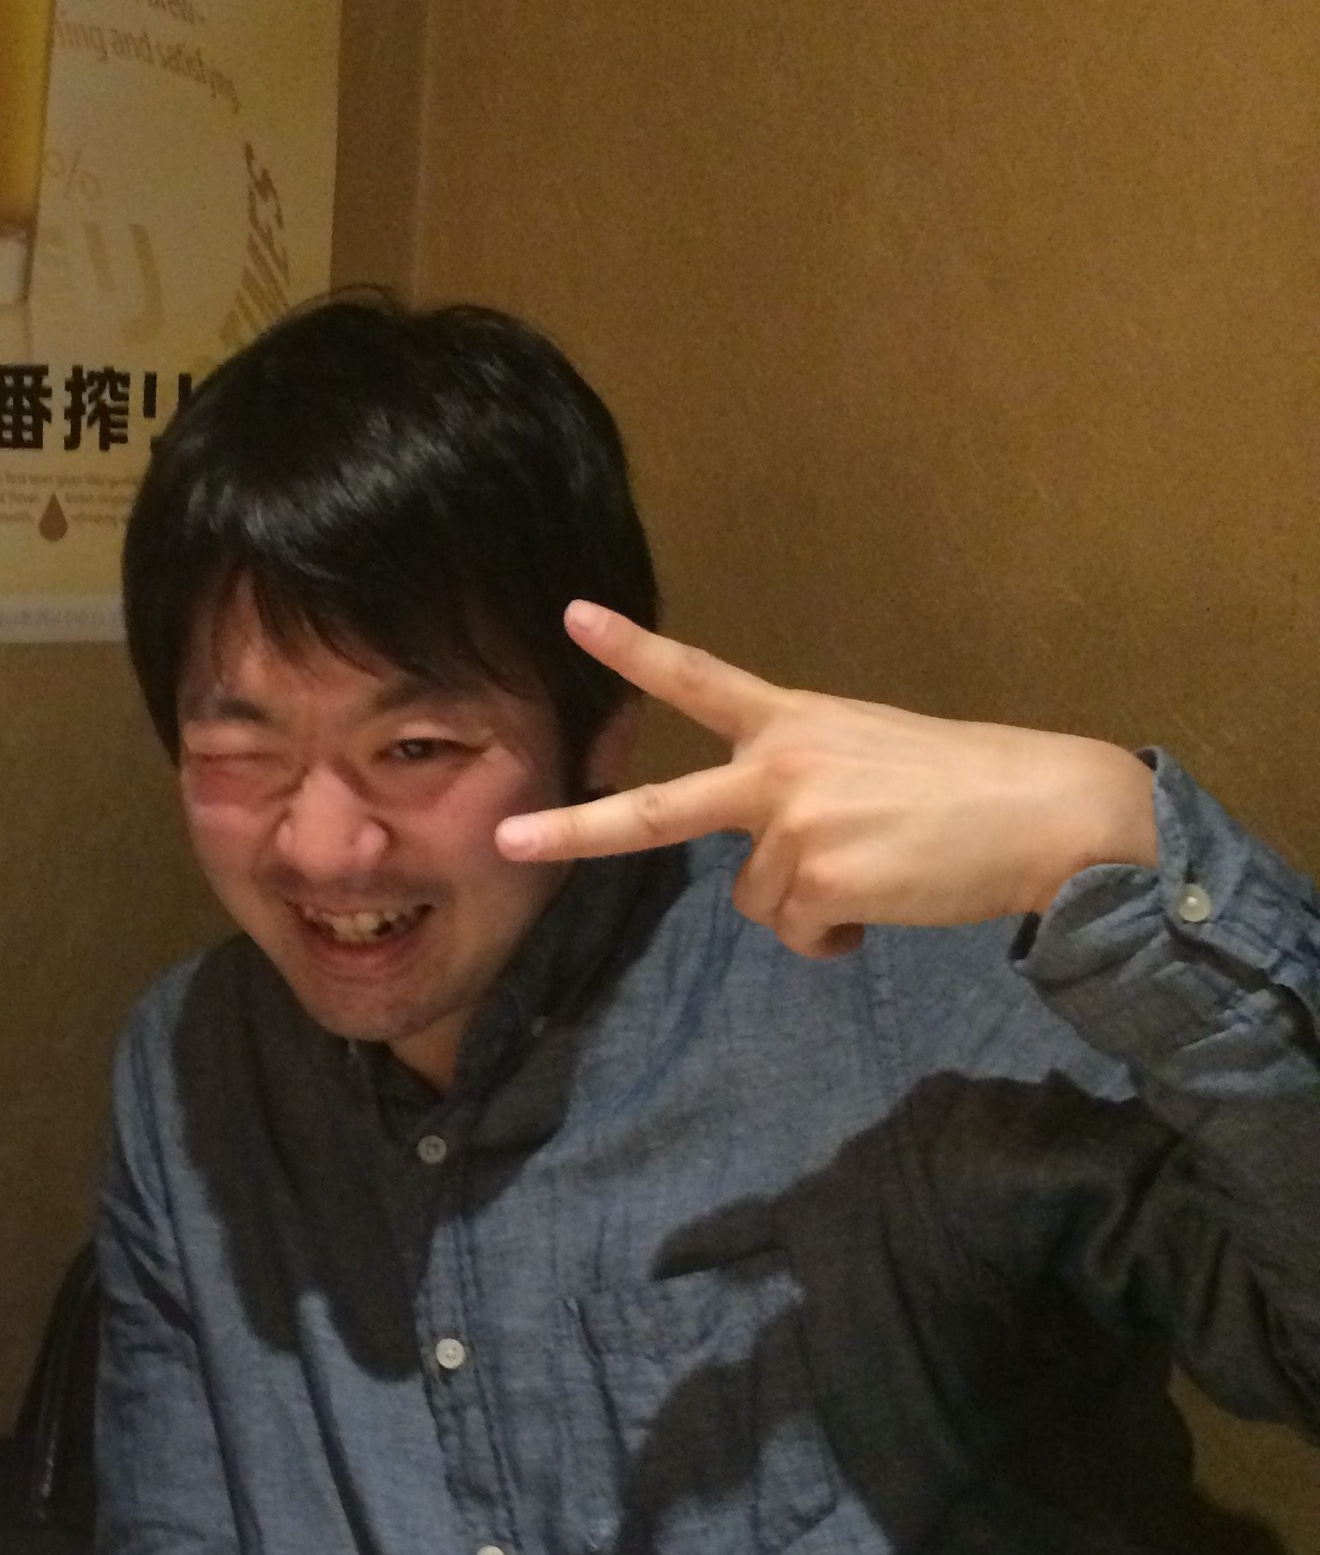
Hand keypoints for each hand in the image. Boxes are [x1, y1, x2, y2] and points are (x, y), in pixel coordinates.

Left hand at [495, 604, 1157, 957]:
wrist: (1047, 812)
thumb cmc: (968, 786)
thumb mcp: (869, 756)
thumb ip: (802, 788)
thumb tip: (778, 870)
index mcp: (793, 722)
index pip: (698, 677)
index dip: (633, 648)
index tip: (572, 616)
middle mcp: (778, 768)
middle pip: (656, 810)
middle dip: (575, 830)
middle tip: (508, 841)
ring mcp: (793, 826)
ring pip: (759, 901)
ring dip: (811, 906)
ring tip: (881, 873)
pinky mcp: (819, 881)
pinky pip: (803, 935)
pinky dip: (839, 938)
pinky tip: (889, 904)